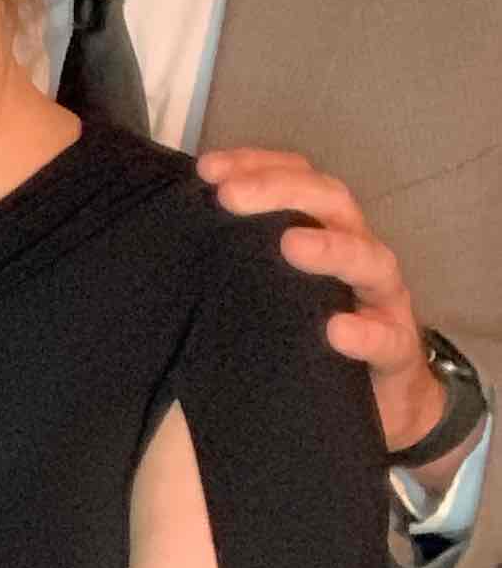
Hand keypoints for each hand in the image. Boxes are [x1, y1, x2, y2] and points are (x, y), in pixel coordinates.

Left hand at [196, 144, 440, 453]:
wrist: (379, 402)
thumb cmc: (313, 337)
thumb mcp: (272, 293)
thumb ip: (237, 267)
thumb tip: (170, 248)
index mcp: (326, 232)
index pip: (298, 178)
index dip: (257, 165)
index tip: (207, 169)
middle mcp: (357, 254)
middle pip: (331, 203)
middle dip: (282, 191)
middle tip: (231, 196)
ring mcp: (383, 301)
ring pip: (370, 260)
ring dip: (331, 248)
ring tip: (291, 245)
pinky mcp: (398, 352)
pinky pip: (387, 340)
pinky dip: (364, 334)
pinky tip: (336, 331)